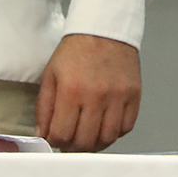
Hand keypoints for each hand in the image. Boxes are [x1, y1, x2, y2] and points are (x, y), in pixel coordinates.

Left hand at [37, 33, 140, 151]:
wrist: (104, 29)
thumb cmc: (76, 51)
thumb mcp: (51, 76)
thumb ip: (44, 108)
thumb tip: (43, 136)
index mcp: (71, 90)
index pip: (62, 134)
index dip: (56, 141)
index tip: (56, 137)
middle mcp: (96, 95)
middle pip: (85, 141)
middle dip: (74, 146)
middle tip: (71, 140)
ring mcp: (118, 96)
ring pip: (108, 138)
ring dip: (95, 143)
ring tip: (88, 136)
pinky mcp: (134, 94)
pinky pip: (127, 127)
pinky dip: (116, 132)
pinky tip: (106, 125)